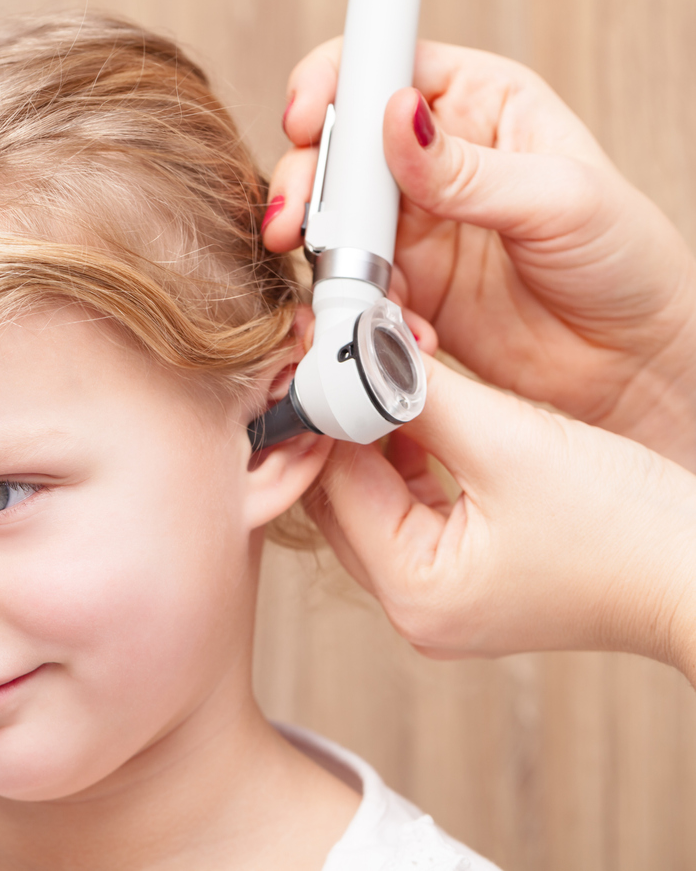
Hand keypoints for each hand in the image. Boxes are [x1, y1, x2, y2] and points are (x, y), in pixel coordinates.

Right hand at [266, 39, 695, 469]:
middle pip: (340, 146)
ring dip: (323, 250)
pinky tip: (387, 322)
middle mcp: (436, 160)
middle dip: (310, 180)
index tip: (308, 118)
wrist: (632, 363)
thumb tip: (396, 120)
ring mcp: (414, 226)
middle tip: (300, 219)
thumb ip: (467, 168)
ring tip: (343, 280)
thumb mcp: (558, 198)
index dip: (337, 84)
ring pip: (335, 220)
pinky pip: (353, 287)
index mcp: (481, 104)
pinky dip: (355, 306)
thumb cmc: (624, 261)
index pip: (388, 69)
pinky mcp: (405, 287)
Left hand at [304, 354, 695, 684]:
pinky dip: (410, 464)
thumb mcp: (511, 442)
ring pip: (374, 501)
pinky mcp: (464, 583)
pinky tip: (423, 418)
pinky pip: (411, 513)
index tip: (330, 349)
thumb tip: (356, 353)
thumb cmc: (628, 522)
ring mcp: (439, 600)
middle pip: (343, 498)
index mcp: (414, 591)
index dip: (329, 409)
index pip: (335, 483)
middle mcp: (414, 609)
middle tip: (351, 358)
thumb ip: (420, 396)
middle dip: (346, 424)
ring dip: (378, 440)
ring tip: (389, 378)